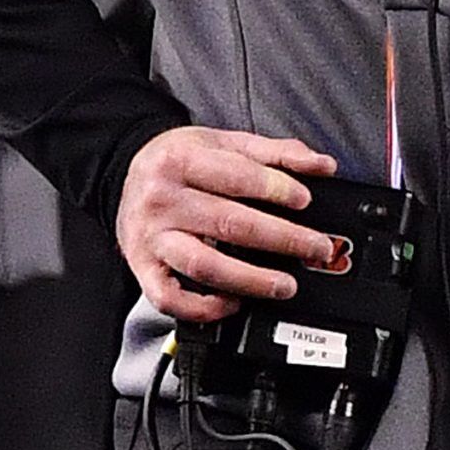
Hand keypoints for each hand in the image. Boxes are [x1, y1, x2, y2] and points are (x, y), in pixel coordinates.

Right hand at [114, 126, 340, 322]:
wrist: (126, 173)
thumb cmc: (181, 159)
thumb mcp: (226, 142)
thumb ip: (276, 153)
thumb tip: (322, 166)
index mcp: (181, 160)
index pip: (237, 177)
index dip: (276, 189)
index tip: (306, 201)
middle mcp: (162, 199)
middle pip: (229, 223)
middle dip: (282, 239)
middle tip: (315, 248)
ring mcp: (151, 237)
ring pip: (204, 266)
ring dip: (251, 280)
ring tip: (285, 285)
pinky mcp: (142, 268)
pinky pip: (171, 299)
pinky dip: (205, 307)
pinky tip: (234, 303)